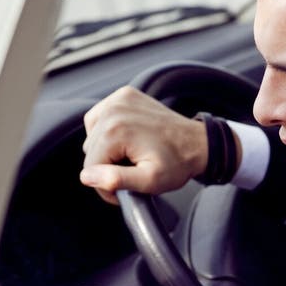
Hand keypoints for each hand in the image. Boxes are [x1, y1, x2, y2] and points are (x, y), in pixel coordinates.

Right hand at [80, 86, 207, 203]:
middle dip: (106, 167)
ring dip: (106, 149)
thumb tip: (87, 176)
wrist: (198, 143)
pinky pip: (100, 118)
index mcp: (115, 131)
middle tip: (131, 172)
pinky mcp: (123, 95)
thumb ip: (116, 180)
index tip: (123, 190)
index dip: (105, 185)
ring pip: (92, 135)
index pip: (90, 167)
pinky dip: (107, 131)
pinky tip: (126, 140)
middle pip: (90, 151)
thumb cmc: (178, 163)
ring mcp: (118, 99)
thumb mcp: (149, 180)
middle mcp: (113, 110)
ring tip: (130, 156)